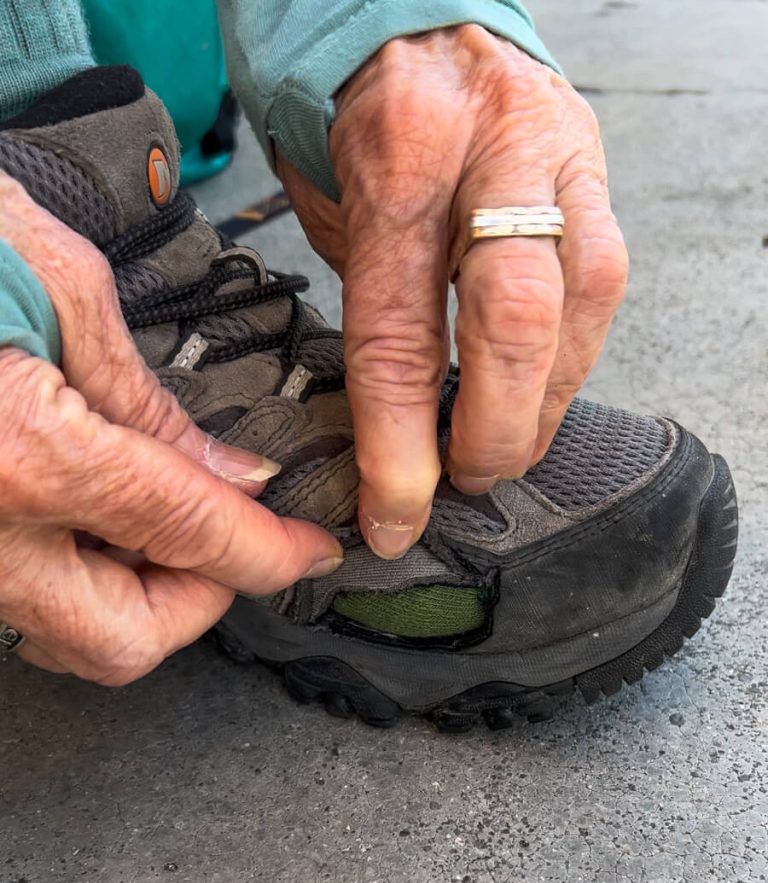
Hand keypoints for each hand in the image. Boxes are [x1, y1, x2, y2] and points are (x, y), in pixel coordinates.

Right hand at [0, 177, 341, 684]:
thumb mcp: (52, 282)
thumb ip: (142, 398)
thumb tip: (223, 472)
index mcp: (21, 452)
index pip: (186, 531)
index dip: (269, 551)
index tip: (309, 550)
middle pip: (125, 639)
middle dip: (199, 600)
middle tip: (229, 545)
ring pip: (66, 635)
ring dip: (134, 598)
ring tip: (156, 524)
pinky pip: (19, 601)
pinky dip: (73, 579)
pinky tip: (87, 521)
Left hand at [276, 26, 627, 558]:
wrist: (417, 19)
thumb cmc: (360, 120)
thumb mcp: (334, 203)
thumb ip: (372, 305)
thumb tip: (392, 432)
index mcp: (400, 157)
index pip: (400, 332)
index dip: (399, 446)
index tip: (397, 515)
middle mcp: (492, 148)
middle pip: (515, 319)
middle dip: (495, 427)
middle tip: (467, 480)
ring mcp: (559, 154)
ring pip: (581, 306)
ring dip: (543, 403)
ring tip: (504, 451)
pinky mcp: (596, 170)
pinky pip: (601, 284)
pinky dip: (568, 357)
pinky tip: (538, 392)